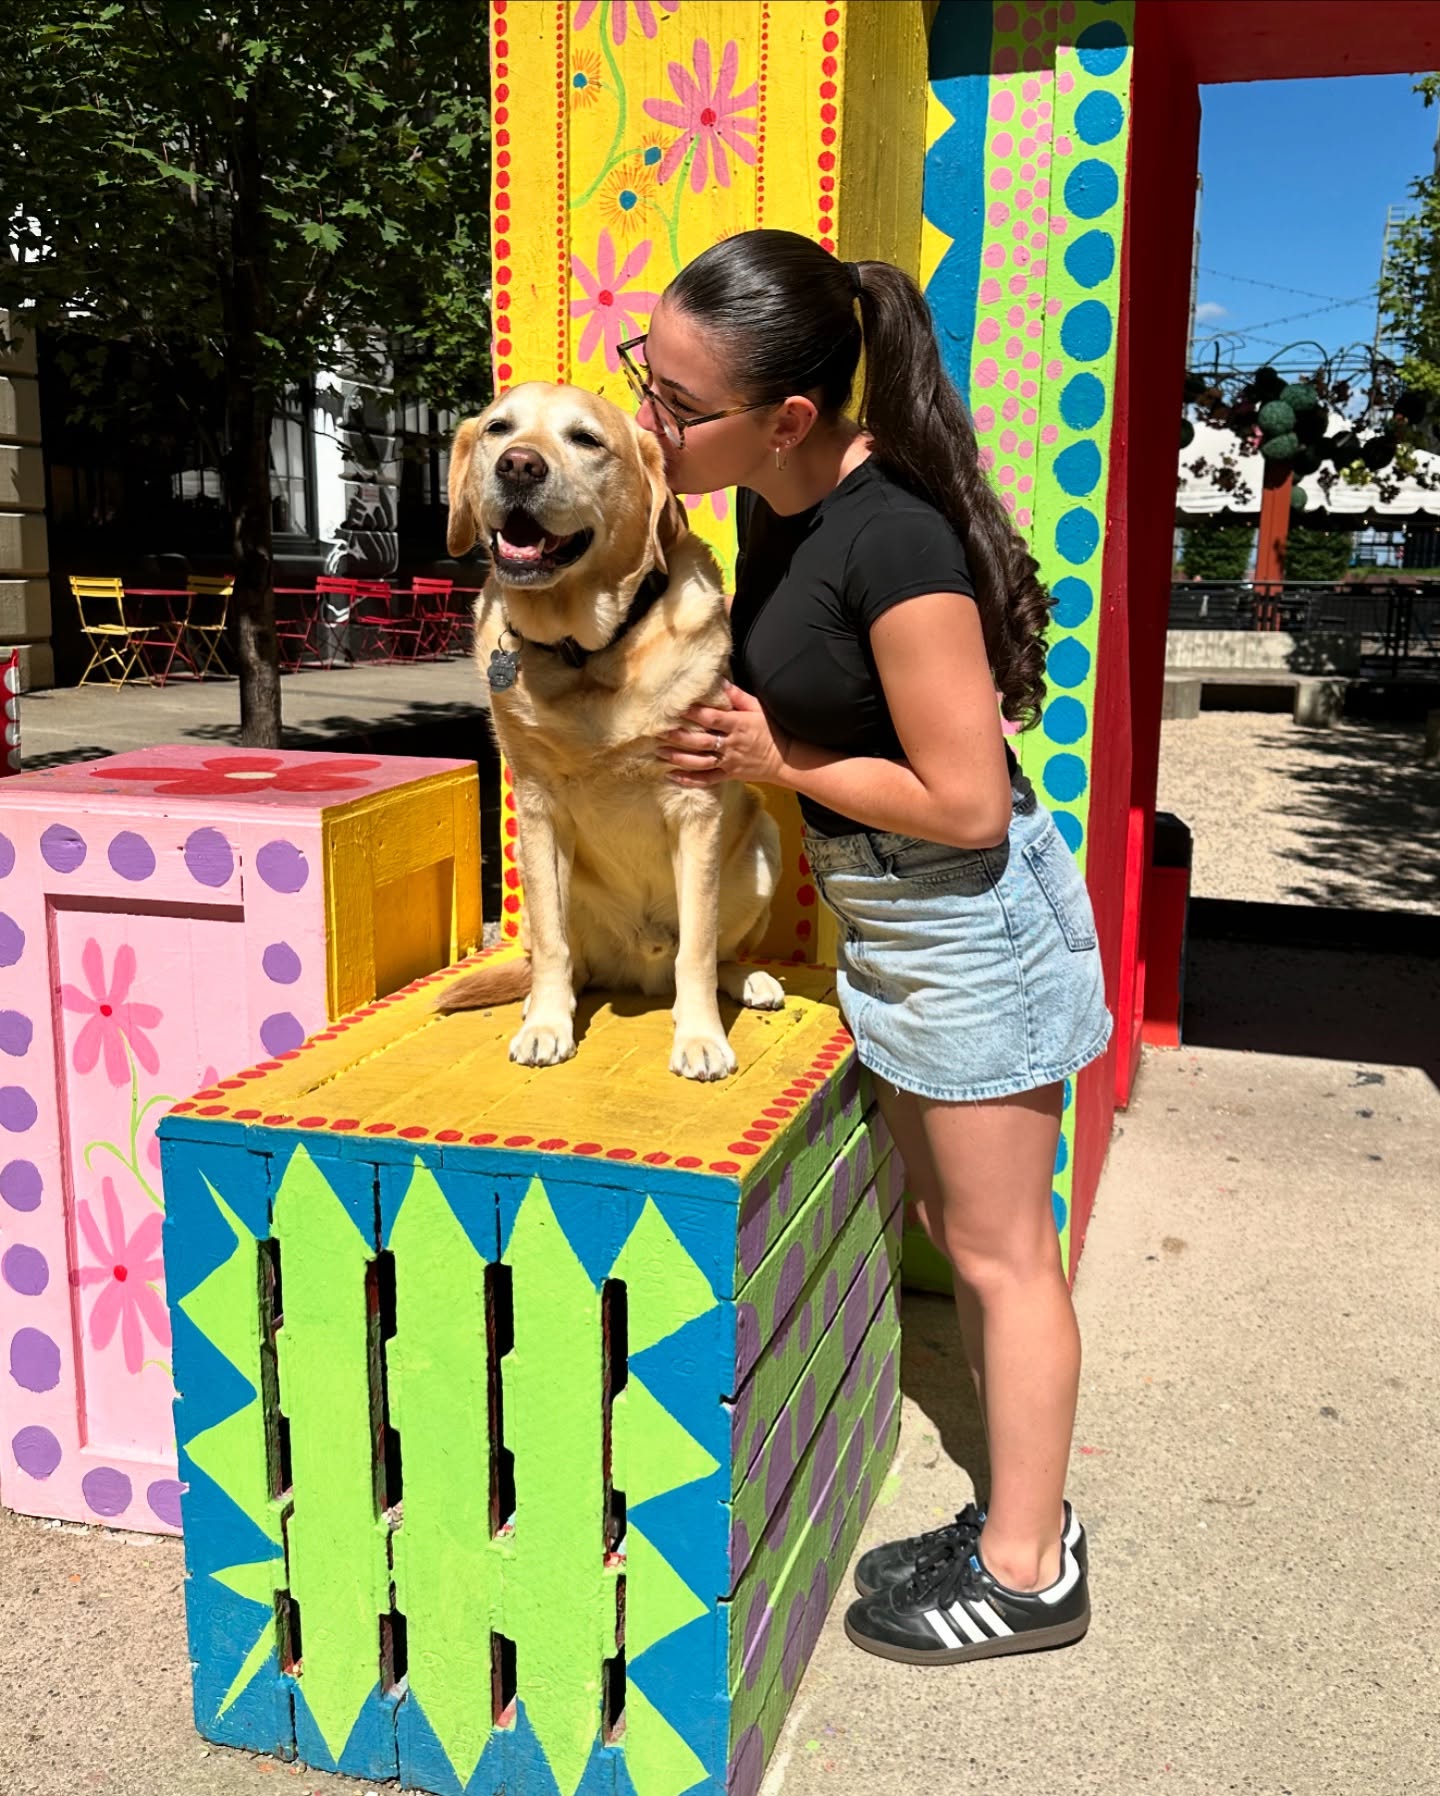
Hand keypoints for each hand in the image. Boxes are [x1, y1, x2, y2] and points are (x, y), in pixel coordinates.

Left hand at [656, 681, 790, 787]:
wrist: (786, 759)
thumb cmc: (772, 729)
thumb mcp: (758, 708)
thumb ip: (737, 696)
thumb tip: (719, 680)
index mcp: (738, 724)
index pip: (712, 718)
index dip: (693, 713)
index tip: (675, 708)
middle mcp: (731, 744)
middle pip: (701, 741)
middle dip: (679, 737)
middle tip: (658, 732)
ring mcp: (729, 761)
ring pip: (700, 761)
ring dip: (679, 758)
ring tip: (660, 753)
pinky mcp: (730, 774)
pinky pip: (707, 779)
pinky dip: (690, 780)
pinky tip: (673, 776)